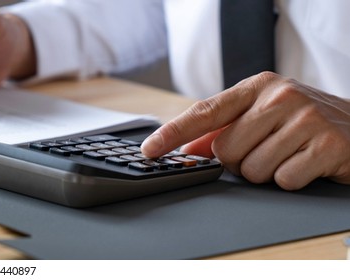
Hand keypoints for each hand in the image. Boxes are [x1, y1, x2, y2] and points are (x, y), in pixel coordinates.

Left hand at [141, 72, 349, 189]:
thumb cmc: (309, 123)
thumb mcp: (266, 116)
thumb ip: (226, 129)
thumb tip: (188, 149)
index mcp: (259, 86)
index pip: (204, 112)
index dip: (172, 132)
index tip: (148, 150)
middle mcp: (280, 96)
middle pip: (225, 150)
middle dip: (241, 161)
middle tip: (270, 150)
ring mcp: (305, 118)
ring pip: (252, 169)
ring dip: (268, 172)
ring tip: (291, 155)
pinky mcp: (326, 144)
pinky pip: (283, 180)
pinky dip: (292, 180)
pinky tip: (308, 164)